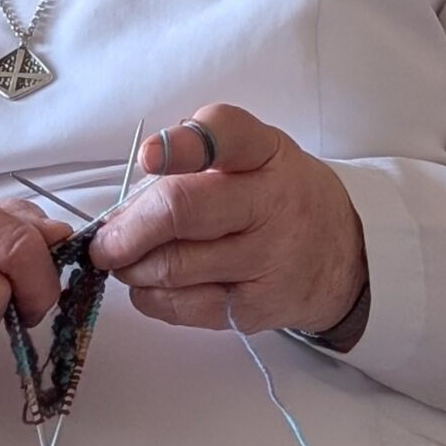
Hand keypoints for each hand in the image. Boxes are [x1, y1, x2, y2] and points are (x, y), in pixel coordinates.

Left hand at [89, 103, 367, 339]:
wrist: (341, 256)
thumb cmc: (279, 196)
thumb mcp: (256, 153)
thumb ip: (195, 157)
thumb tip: (127, 203)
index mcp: (267, 154)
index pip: (226, 136)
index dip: (181, 146)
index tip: (147, 157)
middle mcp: (271, 205)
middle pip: (181, 212)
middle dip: (126, 228)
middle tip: (104, 239)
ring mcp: (265, 262)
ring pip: (171, 267)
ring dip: (131, 265)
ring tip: (128, 259)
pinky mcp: (253, 310)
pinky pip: (180, 307)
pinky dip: (150, 295)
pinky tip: (153, 283)